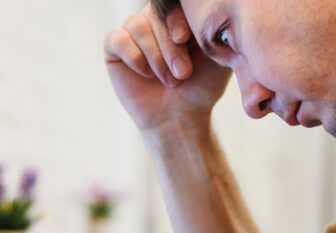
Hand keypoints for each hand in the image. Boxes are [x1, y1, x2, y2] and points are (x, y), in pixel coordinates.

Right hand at [104, 4, 231, 132]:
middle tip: (183, 72)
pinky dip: (134, 56)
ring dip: (155, 54)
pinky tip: (146, 74)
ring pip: (137, 25)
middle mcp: (155, 19)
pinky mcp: (115, 48)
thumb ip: (218, 35)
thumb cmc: (201, 88)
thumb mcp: (219, 59)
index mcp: (180, 16)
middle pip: (155, 13)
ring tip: (170, 80)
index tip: (185, 38)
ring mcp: (134, 33)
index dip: (177, 16)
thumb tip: (220, 15)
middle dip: (170, 45)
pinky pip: (117, 39)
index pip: (174, 3)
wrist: (179, 118)